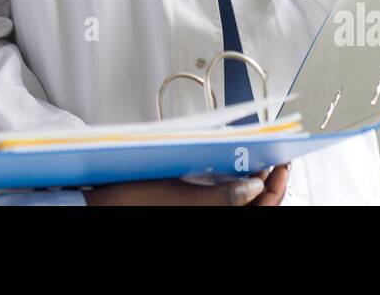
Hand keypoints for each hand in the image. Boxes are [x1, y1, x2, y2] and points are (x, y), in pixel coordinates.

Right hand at [83, 165, 288, 205]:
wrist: (95, 207)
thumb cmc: (128, 202)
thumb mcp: (177, 195)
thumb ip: (221, 196)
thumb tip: (255, 186)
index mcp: (211, 222)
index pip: (263, 210)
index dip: (278, 186)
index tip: (284, 161)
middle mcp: (208, 222)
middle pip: (253, 209)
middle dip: (267, 185)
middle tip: (273, 158)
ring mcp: (198, 217)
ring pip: (237, 207)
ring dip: (249, 187)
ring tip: (254, 161)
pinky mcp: (187, 210)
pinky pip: (219, 204)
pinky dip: (230, 190)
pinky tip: (230, 172)